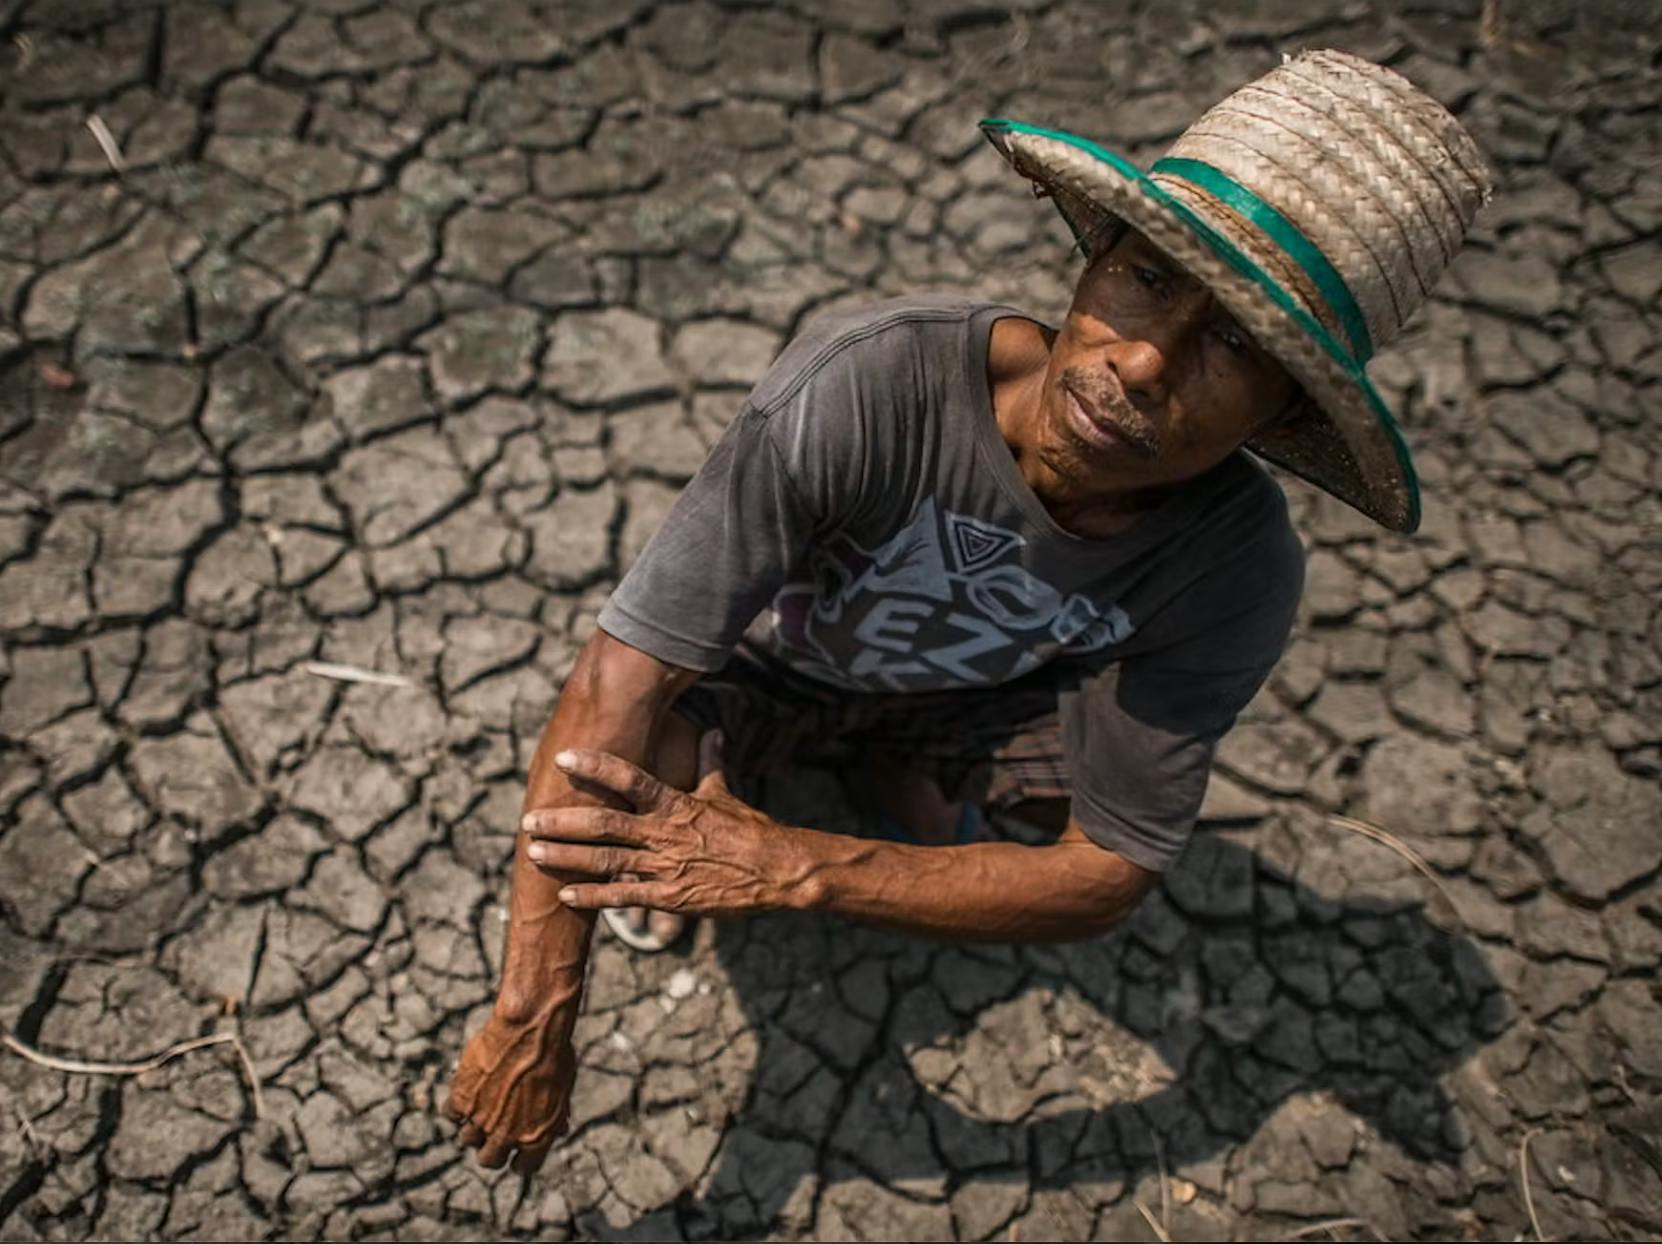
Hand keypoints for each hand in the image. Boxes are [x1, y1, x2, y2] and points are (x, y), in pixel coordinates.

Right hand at [446, 1006, 576, 1174]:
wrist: (529, 1028)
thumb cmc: (553, 1053)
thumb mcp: (562, 1088)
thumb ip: (556, 1114)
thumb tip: (560, 1129)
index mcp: (536, 1138)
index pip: (523, 1168)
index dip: (519, 1162)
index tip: (516, 1155)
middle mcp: (506, 1135)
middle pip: (489, 1160)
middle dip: (491, 1150)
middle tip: (493, 1136)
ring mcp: (481, 1119)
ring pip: (467, 1140)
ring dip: (473, 1129)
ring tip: (481, 1111)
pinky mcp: (462, 1099)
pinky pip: (451, 1114)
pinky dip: (456, 1107)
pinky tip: (467, 1094)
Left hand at [520, 733, 818, 915]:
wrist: (776, 871)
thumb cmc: (749, 829)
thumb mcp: (726, 792)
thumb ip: (710, 761)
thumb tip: (712, 731)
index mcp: (675, 804)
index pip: (629, 779)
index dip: (594, 766)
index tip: (563, 757)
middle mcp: (663, 834)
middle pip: (603, 824)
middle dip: (562, 821)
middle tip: (529, 818)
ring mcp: (664, 868)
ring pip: (605, 860)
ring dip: (566, 858)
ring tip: (534, 852)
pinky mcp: (668, 898)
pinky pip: (622, 897)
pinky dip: (592, 896)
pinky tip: (566, 895)